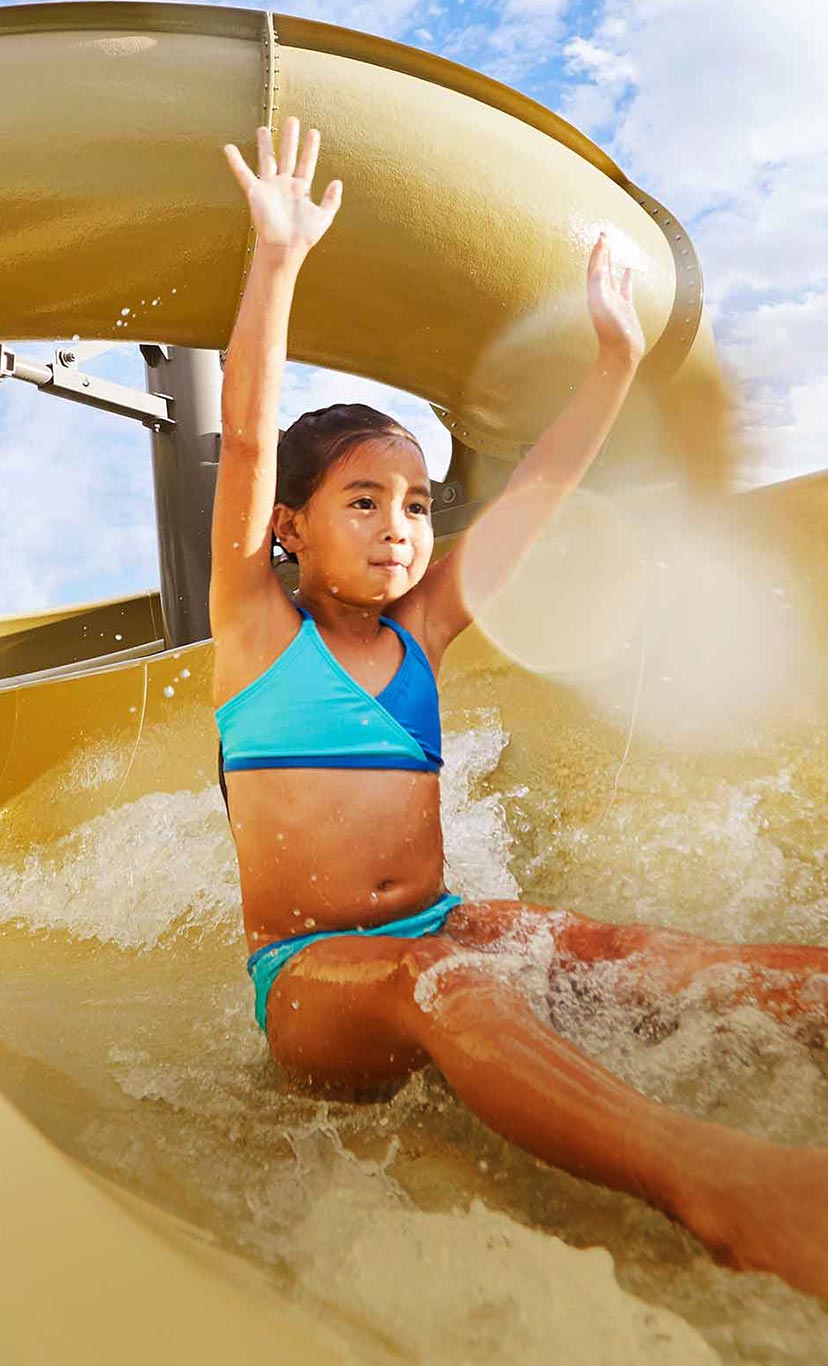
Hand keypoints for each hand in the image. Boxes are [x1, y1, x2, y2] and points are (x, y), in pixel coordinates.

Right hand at [223, 118, 342, 262]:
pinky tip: (229, 148)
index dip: (310, 148)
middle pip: (288, 156)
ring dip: (265, 144)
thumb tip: (337, 182)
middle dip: (290, 138)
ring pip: (267, 160)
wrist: (285, 248)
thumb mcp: (324, 217)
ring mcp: (270, 187)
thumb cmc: (304, 237)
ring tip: (263, 128)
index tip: (314, 132)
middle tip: (292, 120)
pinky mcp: (256, 193)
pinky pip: (244, 174)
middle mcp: (285, 185)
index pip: (307, 163)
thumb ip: (332, 200)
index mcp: (301, 189)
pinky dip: (236, 161)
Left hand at [587, 233, 644, 367]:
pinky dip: (626, 277)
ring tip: (611, 246)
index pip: (595, 267)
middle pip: (600, 268)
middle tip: (604, 234)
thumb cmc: (612, 333)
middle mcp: (602, 296)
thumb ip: (599, 287)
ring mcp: (614, 301)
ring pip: (611, 276)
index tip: (602, 236)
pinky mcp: (625, 308)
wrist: (621, 354)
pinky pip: (625, 288)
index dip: (597, 251)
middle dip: (601, 251)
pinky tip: (629, 269)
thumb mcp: (603, 307)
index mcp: (595, 294)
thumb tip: (597, 269)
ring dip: (610, 260)